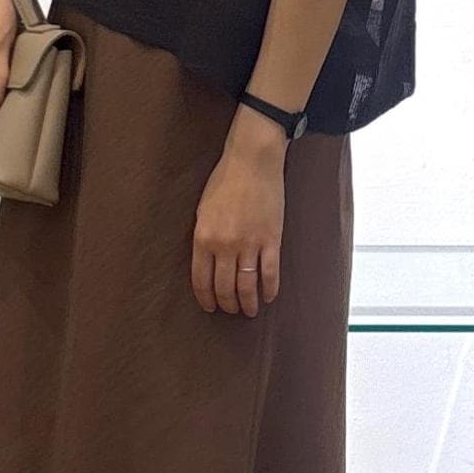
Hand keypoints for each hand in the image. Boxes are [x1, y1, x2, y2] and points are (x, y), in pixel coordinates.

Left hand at [191, 129, 286, 315]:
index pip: (201, 280)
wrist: (252, 162)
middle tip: (231, 311)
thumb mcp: (202, 210)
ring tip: (249, 311)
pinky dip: (270, 289)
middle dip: (227, 305)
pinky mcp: (271, 240)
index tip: (210, 307)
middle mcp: (225, 246)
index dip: (206, 298)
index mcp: (204, 238)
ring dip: (248, 303)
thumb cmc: (224, 181)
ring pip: (247, 286)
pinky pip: (271, 273)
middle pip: (224, 288)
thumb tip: (206, 264)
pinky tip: (269, 297)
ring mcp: (249, 244)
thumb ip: (203, 238)